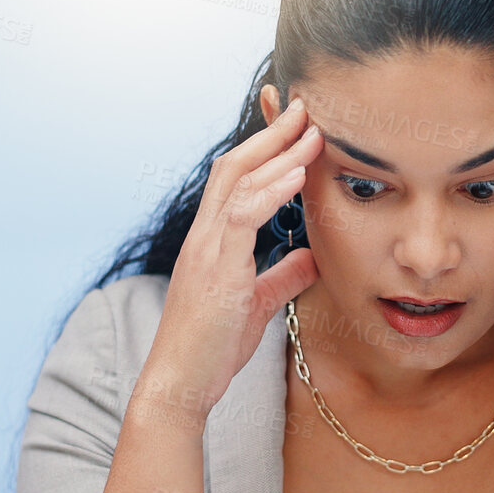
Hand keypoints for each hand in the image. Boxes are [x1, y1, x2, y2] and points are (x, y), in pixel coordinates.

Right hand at [142, 95, 322, 422]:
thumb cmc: (212, 349)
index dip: (263, 148)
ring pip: (237, 181)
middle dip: (271, 134)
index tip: (295, 126)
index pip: (234, 179)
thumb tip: (312, 256)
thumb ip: (282, 276)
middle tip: (306, 107)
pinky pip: (243, 216)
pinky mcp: (215, 269)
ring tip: (313, 129)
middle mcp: (203, 237)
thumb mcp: (257, 305)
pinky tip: (298, 174)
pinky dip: (272, 190)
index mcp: (210, 242)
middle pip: (233, 165)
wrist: (180, 385)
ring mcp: (206, 250)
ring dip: (278, 152)